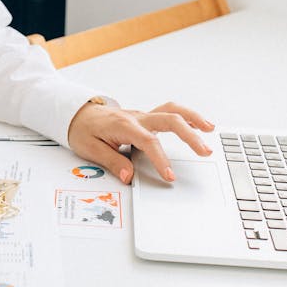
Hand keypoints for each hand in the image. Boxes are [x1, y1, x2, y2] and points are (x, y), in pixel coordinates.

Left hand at [67, 100, 213, 184]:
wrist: (76, 114)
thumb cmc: (82, 129)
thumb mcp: (90, 149)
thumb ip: (112, 161)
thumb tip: (129, 176)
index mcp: (124, 126)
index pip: (148, 142)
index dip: (161, 159)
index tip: (170, 176)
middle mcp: (137, 118)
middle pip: (169, 120)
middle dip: (189, 135)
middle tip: (204, 151)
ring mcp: (143, 116)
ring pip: (172, 111)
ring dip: (193, 119)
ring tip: (210, 130)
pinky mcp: (145, 118)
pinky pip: (169, 113)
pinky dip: (186, 117)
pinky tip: (198, 126)